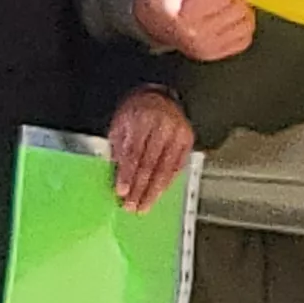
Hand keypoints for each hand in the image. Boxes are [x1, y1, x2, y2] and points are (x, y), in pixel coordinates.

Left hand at [108, 87, 195, 210]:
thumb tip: (115, 174)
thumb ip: (118, 148)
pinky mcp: (188, 141)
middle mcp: (162, 127)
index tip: (122, 191)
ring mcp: (178, 134)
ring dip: (154, 191)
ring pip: (166, 169)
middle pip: (150, 164)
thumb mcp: (119, 125)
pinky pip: (177, 166)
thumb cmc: (135, 112)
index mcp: (141, 120)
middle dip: (140, 188)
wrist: (159, 97)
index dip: (127, 175)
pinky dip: (167, 182)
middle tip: (132, 205)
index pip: (133, 153)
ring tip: (144, 206)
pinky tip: (158, 194)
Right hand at [136, 0, 256, 61]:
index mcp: (182, 15)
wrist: (152, 25)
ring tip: (226, 3)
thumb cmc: (159, 0)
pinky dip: (241, 24)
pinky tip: (228, 18)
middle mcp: (197, 35)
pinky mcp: (217, 54)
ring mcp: (208, 47)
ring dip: (240, 8)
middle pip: (236, 8)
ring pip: (245, 22)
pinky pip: (245, 37)